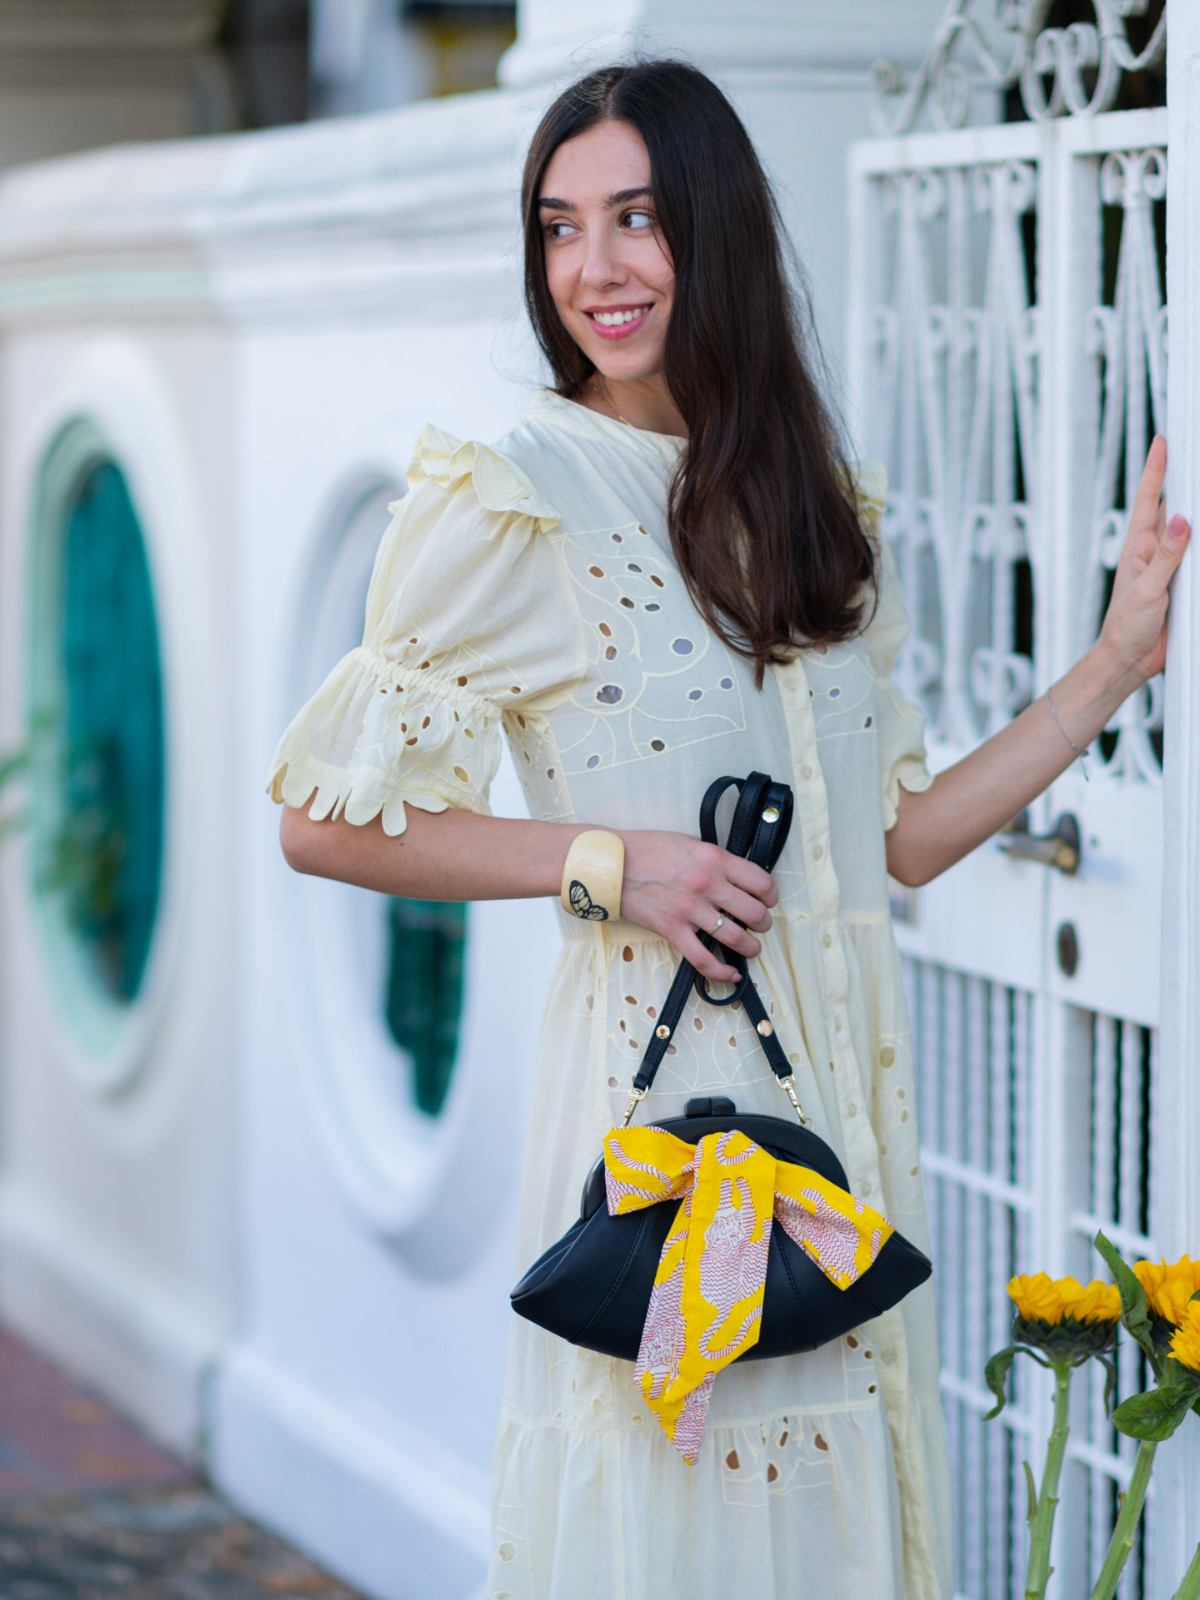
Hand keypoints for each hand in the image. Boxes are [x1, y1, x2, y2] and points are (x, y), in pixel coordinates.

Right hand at [616, 830, 778, 982]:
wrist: (612, 863)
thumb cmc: (648, 849)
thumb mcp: (690, 843)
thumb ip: (715, 860)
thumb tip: (737, 877)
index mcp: (715, 859)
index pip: (761, 882)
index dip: (771, 896)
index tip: (768, 900)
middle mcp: (707, 884)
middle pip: (754, 912)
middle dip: (764, 924)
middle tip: (760, 925)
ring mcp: (690, 909)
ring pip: (736, 937)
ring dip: (750, 947)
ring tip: (750, 948)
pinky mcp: (672, 929)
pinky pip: (703, 958)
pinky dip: (721, 971)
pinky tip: (731, 974)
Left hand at [1098, 435, 1190, 683]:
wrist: (1128, 660)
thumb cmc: (1126, 627)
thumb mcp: (1147, 590)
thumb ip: (1165, 556)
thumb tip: (1180, 520)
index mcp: (1137, 547)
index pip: (1149, 500)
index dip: (1156, 469)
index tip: (1163, 441)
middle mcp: (1152, 551)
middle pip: (1171, 507)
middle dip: (1182, 479)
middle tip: (1191, 450)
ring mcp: (1166, 565)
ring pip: (1186, 530)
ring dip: (1194, 508)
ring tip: (1197, 482)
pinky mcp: (1179, 582)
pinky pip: (1195, 555)